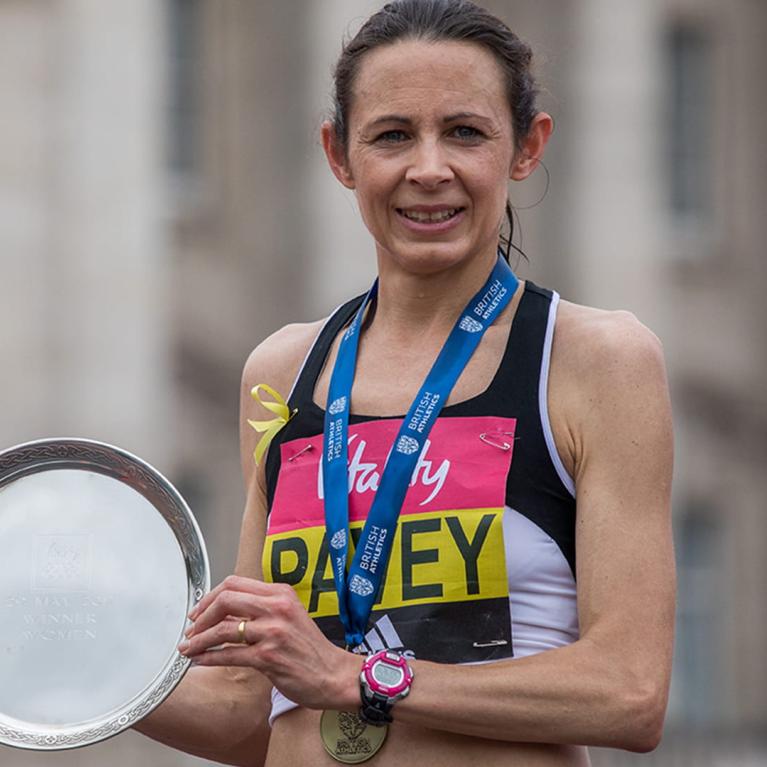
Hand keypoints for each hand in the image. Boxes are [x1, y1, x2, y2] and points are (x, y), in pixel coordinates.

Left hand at [178, 575, 361, 709]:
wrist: (333, 674)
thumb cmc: (310, 648)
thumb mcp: (290, 616)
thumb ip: (263, 609)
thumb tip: (225, 611)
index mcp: (281, 593)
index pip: (235, 582)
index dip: (210, 596)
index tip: (199, 611)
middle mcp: (277, 607)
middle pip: (226, 599)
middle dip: (201, 615)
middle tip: (191, 629)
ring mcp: (273, 632)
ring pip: (223, 628)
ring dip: (199, 639)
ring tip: (188, 648)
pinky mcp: (269, 657)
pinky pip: (229, 654)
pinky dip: (208, 658)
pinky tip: (199, 661)